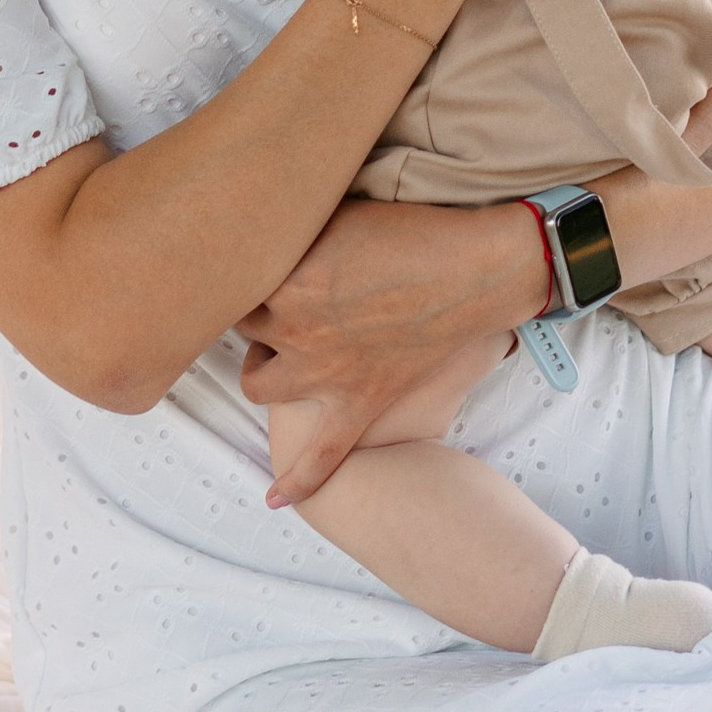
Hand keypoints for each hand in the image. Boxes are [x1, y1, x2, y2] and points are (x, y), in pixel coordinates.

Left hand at [239, 195, 547, 499]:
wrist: (475, 272)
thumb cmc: (414, 230)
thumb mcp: (342, 214)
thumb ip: (298, 227)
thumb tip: (270, 225)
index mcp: (286, 280)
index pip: (236, 279)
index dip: (246, 270)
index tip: (252, 263)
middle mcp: (295, 330)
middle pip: (241, 328)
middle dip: (250, 314)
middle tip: (269, 301)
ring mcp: (325, 374)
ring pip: (258, 386)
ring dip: (259, 372)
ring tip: (273, 357)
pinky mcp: (358, 405)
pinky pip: (321, 455)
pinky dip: (298, 480)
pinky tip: (275, 498)